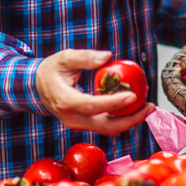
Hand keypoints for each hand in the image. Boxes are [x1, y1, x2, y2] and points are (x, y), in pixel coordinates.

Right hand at [36, 49, 154, 133]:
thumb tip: (108, 56)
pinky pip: (106, 125)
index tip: (133, 95)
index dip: (114, 103)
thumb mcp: (64, 58)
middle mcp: (72, 118)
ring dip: (130, 121)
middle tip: (149, 106)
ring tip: (148, 107)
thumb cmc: (51, 71)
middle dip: (131, 119)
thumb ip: (85, 57)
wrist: (36, 88)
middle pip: (105, 126)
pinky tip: (136, 107)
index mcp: (65, 101)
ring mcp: (78, 124)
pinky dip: (122, 119)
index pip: (92, 106)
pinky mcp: (84, 124)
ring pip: (108, 129)